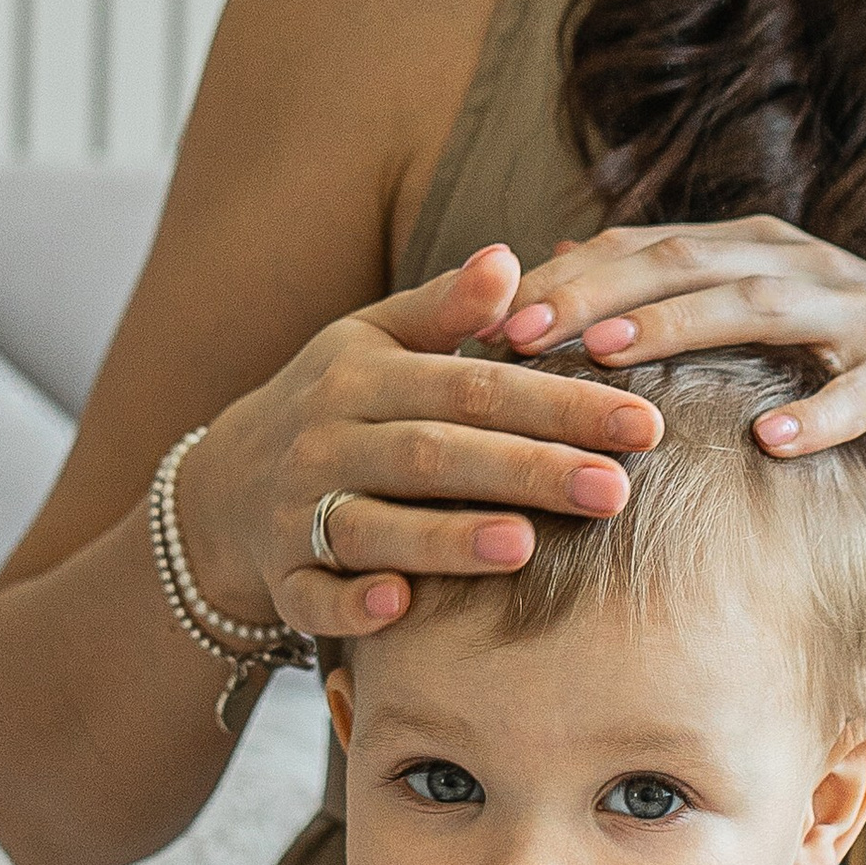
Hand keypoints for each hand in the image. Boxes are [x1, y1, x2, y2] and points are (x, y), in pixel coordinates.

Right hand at [181, 242, 662, 648]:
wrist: (222, 485)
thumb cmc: (333, 405)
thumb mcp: (376, 342)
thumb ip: (447, 308)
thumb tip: (509, 259)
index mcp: (363, 378)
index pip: (473, 388)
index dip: (558, 405)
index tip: (642, 423)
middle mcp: (328, 441)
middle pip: (434, 456)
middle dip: (525, 472)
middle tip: (613, 491)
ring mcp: (297, 512)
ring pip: (374, 525)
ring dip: (444, 538)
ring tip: (523, 546)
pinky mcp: (281, 579)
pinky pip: (313, 596)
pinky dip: (350, 604)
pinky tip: (399, 605)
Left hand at [482, 217, 865, 511]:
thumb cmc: (853, 372)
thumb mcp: (762, 324)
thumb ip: (677, 294)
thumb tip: (567, 266)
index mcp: (757, 250)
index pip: (643, 247)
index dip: (565, 274)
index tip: (485, 312)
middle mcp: (805, 264)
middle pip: (684, 263)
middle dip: (596, 292)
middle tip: (518, 331)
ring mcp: (863, 312)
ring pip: (761, 307)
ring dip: (681, 328)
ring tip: (611, 358)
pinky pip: (862, 393)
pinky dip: (819, 414)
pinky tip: (771, 441)